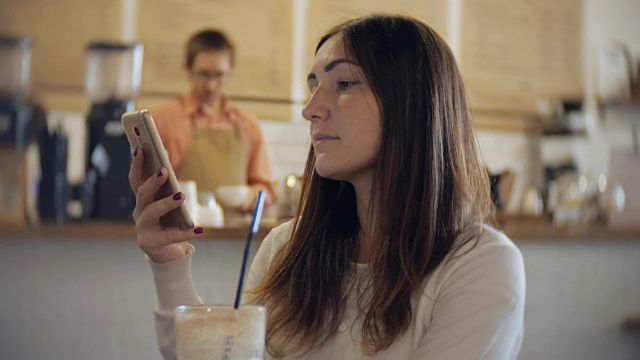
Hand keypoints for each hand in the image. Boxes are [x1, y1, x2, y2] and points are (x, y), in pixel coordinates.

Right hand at [128, 147, 202, 262]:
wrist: (167, 254)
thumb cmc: (169, 224)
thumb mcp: (168, 205)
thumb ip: (166, 189)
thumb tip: (167, 167)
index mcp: (142, 201)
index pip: (135, 180)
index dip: (136, 164)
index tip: (140, 148)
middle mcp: (139, 213)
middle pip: (142, 194)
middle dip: (152, 181)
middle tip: (163, 170)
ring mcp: (143, 229)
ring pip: (152, 212)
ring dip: (166, 203)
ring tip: (181, 195)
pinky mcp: (152, 244)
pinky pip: (171, 236)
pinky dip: (187, 232)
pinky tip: (200, 229)